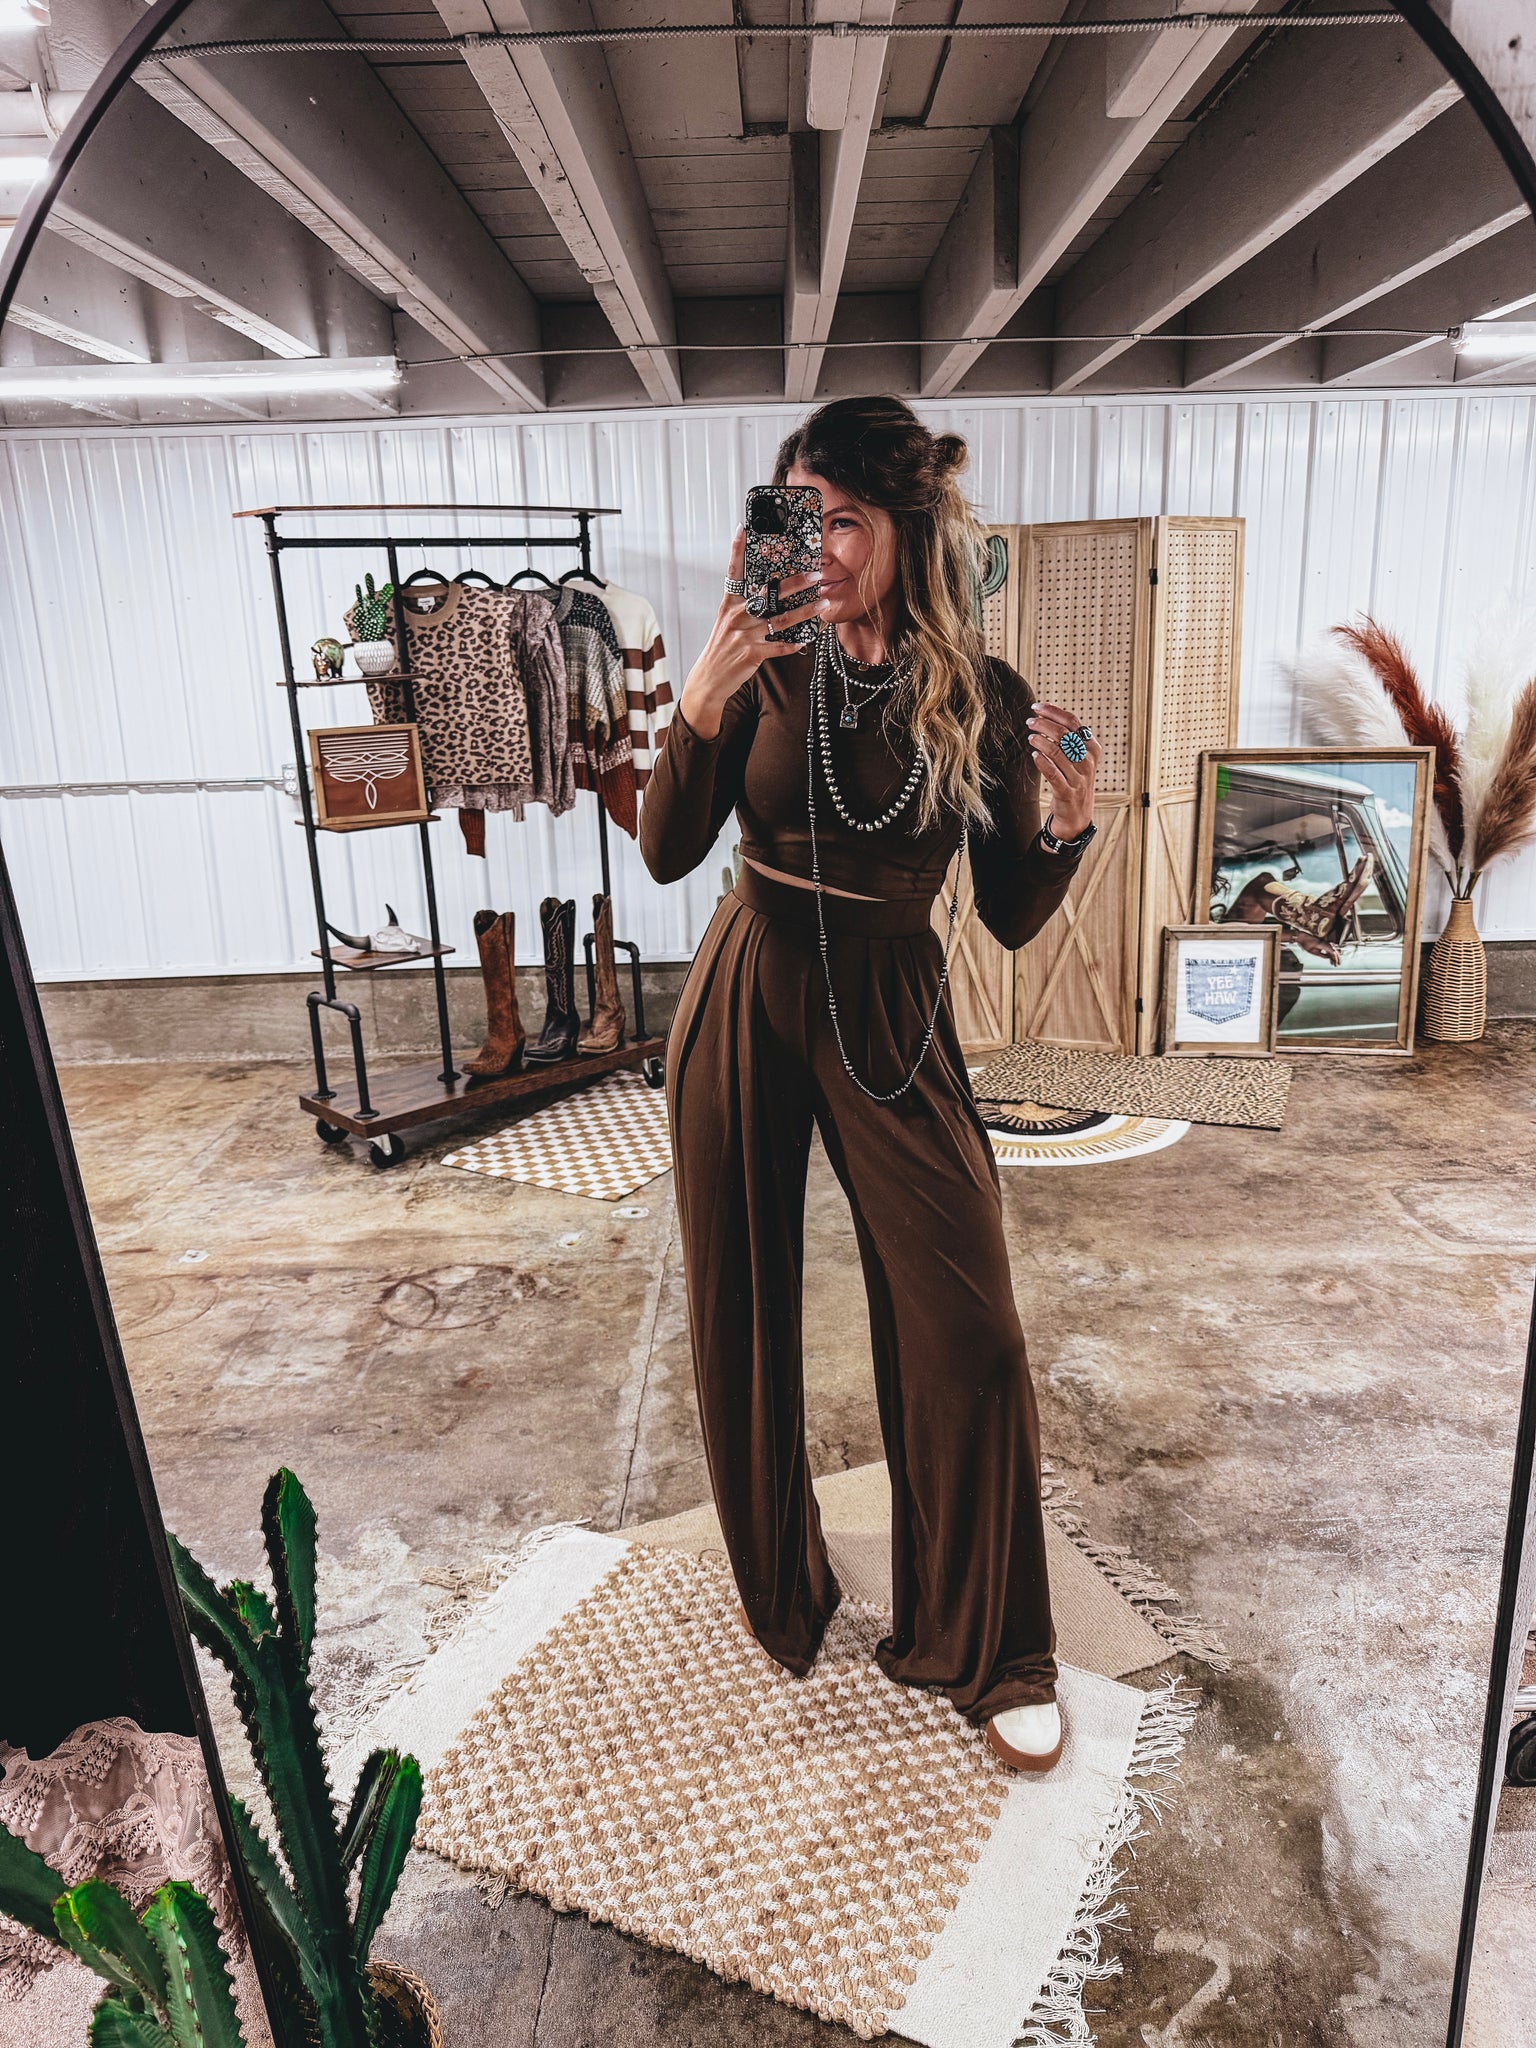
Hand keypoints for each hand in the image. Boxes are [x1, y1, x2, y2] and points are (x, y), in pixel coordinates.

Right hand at [678, 529, 826, 738]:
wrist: (709, 679)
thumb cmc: (721, 648)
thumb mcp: (727, 623)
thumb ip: (745, 606)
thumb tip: (767, 592)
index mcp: (729, 605)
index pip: (733, 572)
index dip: (737, 550)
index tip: (743, 528)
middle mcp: (736, 616)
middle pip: (768, 594)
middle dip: (794, 583)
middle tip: (815, 573)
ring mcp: (744, 635)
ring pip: (781, 620)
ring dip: (805, 611)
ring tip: (823, 603)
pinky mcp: (752, 654)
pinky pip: (779, 647)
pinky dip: (793, 643)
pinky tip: (806, 639)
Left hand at [1026, 701, 1100, 839]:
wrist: (1077, 813)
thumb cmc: (1074, 779)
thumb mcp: (1079, 757)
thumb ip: (1069, 738)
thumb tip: (1045, 714)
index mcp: (1092, 748)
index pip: (1072, 722)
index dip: (1053, 711)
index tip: (1036, 707)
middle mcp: (1088, 761)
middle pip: (1064, 734)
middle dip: (1043, 724)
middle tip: (1030, 722)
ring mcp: (1079, 777)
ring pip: (1056, 751)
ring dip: (1040, 741)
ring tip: (1031, 738)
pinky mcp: (1067, 791)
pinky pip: (1052, 773)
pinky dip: (1042, 762)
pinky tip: (1034, 756)